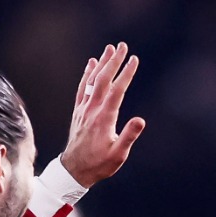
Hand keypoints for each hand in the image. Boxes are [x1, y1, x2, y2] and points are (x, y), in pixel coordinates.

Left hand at [59, 43, 144, 187]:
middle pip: (103, 80)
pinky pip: (82, 88)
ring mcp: (84, 109)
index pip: (117, 90)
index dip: (126, 74)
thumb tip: (140, 120)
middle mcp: (92, 110)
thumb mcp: (118, 155)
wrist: (75, 170)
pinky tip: (92, 63)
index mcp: (104, 118)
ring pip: (92, 81)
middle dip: (114, 62)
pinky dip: (87, 74)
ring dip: (101, 63)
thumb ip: (128, 136)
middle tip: (123, 46)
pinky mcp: (78, 111)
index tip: (134, 60)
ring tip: (110, 49)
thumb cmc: (99, 164)